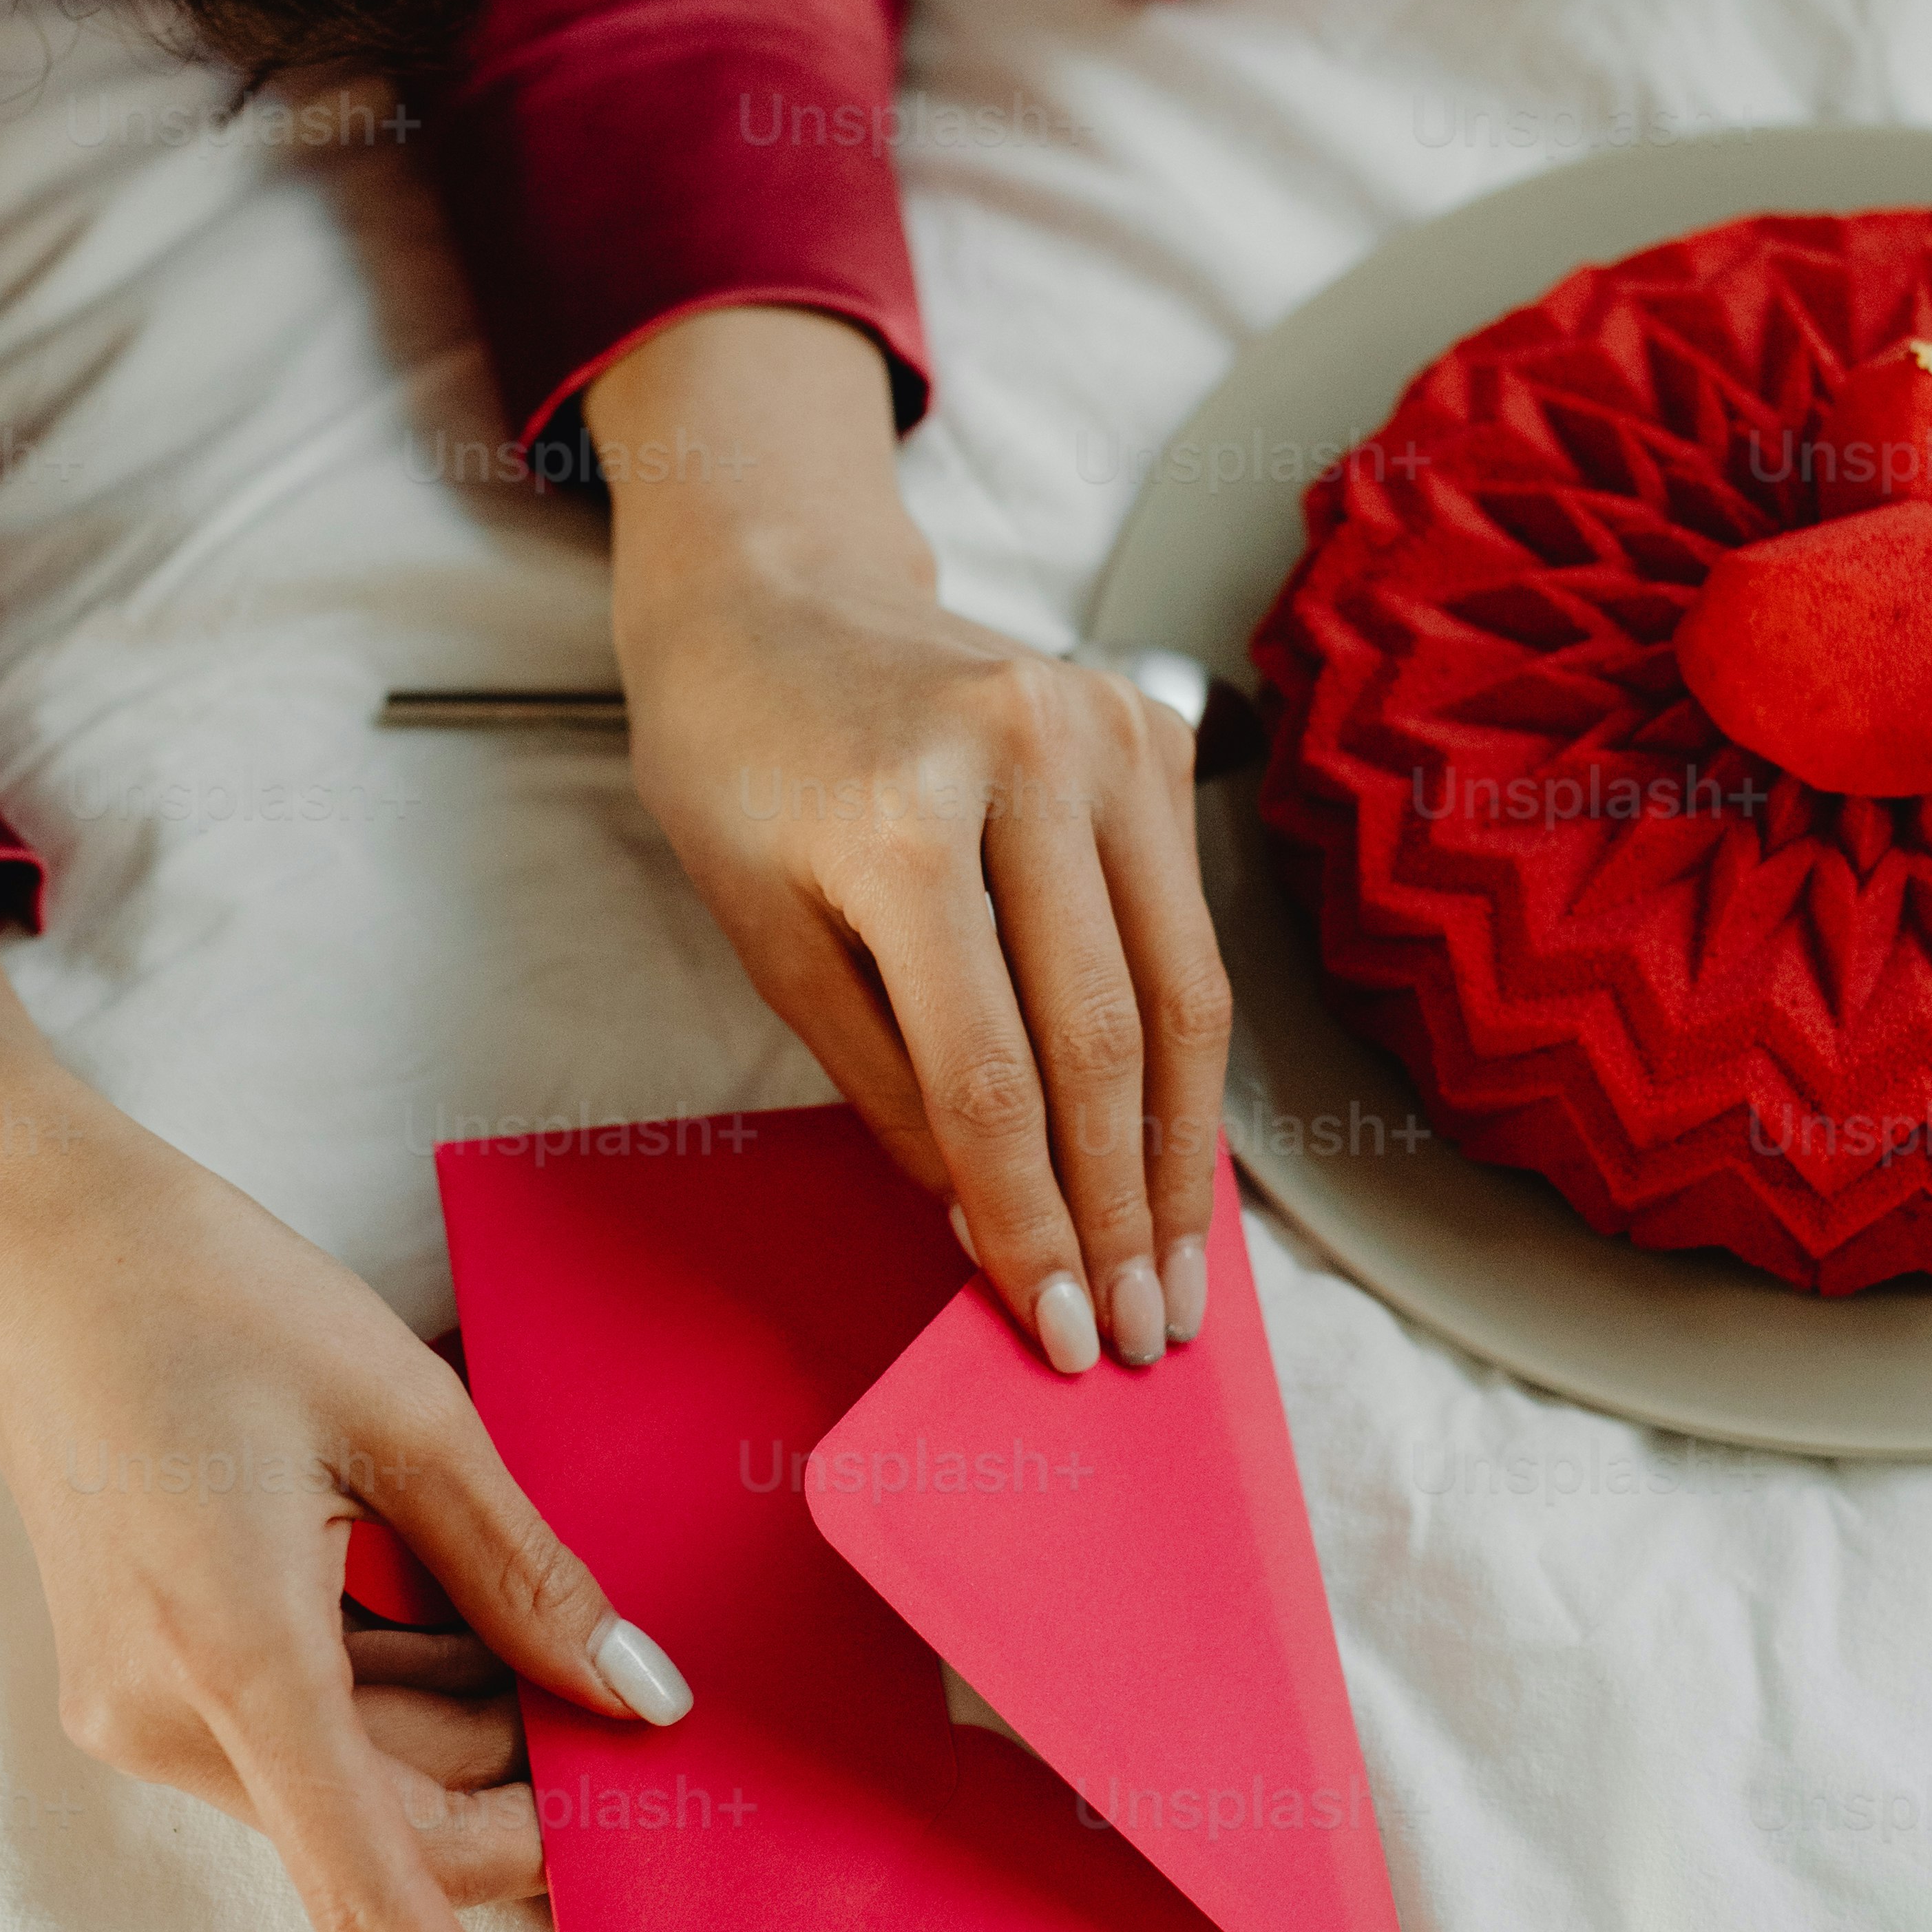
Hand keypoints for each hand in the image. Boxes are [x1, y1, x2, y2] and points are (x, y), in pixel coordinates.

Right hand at [0, 880, 689, 1931]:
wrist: (35, 1237)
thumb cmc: (214, 1293)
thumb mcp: (409, 1414)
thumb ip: (527, 1576)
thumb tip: (642, 1700)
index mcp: (235, 1658)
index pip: (375, 1896)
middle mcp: (168, 1718)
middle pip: (389, 1835)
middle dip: (518, 1800)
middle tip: (628, 1711)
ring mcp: (139, 1708)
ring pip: (350, 1786)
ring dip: (459, 1733)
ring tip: (525, 1610)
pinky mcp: (138, 1678)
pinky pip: (300, 1736)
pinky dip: (394, 1696)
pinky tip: (444, 1602)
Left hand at [591, 309, 1232, 1373]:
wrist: (771, 596)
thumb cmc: (740, 775)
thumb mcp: (769, 939)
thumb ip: (888, 1087)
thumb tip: (996, 1234)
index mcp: (900, 819)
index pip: (993, 1073)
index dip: (1033, 1221)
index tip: (1060, 1334)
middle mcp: (1024, 757)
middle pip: (1109, 1039)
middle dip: (1126, 1212)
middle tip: (1145, 1335)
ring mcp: (1106, 729)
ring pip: (1185, 989)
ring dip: (1185, 1153)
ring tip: (1180, 1274)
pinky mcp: (1153, 727)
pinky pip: (1191, 925)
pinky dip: (1189, 1054)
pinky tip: (1178, 1152)